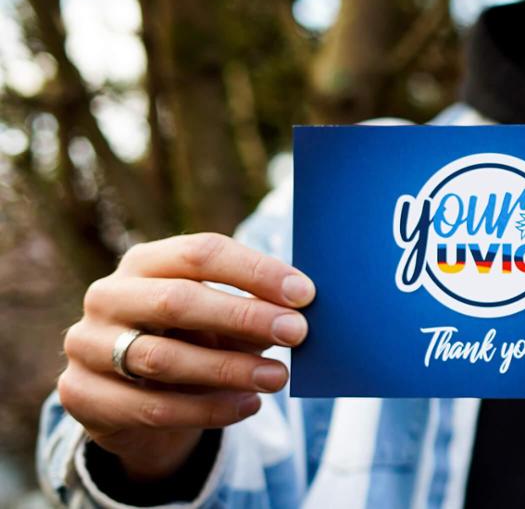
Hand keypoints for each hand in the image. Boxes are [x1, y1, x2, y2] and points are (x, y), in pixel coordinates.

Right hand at [57, 233, 314, 479]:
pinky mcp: (81, 394)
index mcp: (146, 262)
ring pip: (162, 358)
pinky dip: (207, 410)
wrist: (134, 399)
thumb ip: (254, 313)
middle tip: (297, 333)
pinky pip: (151, 407)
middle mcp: (108, 296)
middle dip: (243, 317)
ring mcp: (86, 344)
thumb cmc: (191, 342)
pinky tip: (248, 406)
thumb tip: (301, 313)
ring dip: (228, 369)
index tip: (304, 293)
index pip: (200, 253)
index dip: (255, 271)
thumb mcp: (223, 322)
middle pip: (176, 300)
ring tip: (277, 377)